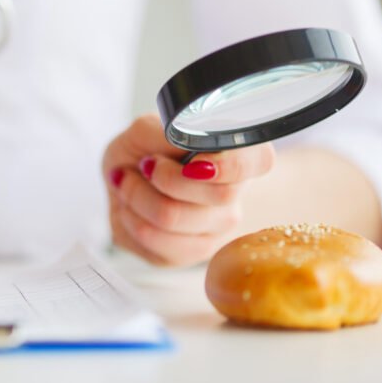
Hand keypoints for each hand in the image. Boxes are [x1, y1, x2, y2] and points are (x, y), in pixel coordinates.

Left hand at [103, 114, 274, 265]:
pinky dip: (130, 220)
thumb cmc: (142, 149)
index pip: (260, 161)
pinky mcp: (191, 253)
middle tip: (145, 164)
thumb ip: (170, 132)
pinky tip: (130, 208)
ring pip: (175, 218)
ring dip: (137, 197)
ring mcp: (217, 229)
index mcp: (236, 155)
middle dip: (163, 177)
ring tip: (129, 184)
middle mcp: (235, 194)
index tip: (193, 162)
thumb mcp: (147, 129)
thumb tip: (185, 139)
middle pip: (217, 195)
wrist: (121, 180)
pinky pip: (157, 243)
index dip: (229, 165)